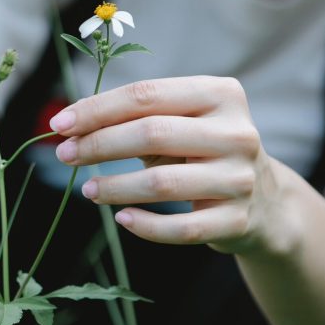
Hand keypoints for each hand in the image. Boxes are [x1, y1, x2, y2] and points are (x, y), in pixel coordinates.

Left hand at [50, 76, 283, 252]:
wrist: (265, 202)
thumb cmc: (204, 153)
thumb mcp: (180, 125)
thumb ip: (134, 120)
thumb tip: (69, 125)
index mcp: (221, 94)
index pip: (147, 95)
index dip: (98, 109)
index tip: (59, 124)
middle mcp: (237, 132)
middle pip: (152, 133)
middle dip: (99, 144)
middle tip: (64, 154)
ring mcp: (240, 179)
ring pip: (163, 184)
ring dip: (115, 187)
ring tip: (88, 190)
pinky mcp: (237, 221)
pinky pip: (181, 229)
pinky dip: (146, 226)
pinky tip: (122, 219)